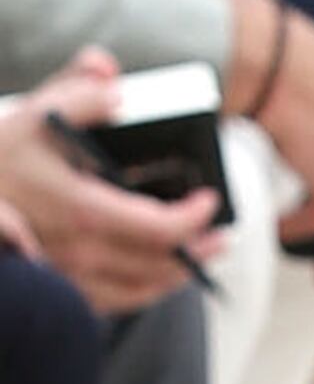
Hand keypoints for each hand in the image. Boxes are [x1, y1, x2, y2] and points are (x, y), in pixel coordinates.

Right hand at [0, 57, 216, 315]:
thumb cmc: (1, 155)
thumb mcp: (35, 114)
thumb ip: (80, 92)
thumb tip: (114, 81)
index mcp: (82, 210)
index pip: (158, 228)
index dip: (193, 218)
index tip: (210, 200)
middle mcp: (79, 251)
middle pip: (158, 264)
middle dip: (198, 251)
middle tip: (222, 236)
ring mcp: (68, 275)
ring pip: (139, 289)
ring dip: (178, 275)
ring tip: (201, 256)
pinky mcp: (58, 289)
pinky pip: (111, 302)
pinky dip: (143, 292)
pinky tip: (159, 278)